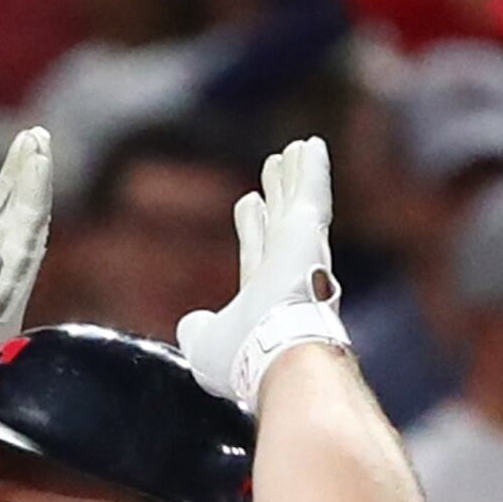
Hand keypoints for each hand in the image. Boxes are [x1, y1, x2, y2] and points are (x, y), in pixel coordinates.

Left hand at [177, 138, 350, 412]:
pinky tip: (312, 144)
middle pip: (281, 222)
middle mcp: (287, 272)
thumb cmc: (242, 358)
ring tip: (295, 149)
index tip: (249, 203)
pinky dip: (313, 169)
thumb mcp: (204, 345)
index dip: (253, 227)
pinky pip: (311, 192)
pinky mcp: (309, 231)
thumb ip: (196, 330)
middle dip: (279, 195)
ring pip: (297, 204)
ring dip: (296, 176)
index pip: (258, 252)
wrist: (275, 356)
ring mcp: (301, 251)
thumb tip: (190, 323)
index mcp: (264, 298)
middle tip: (275, 166)